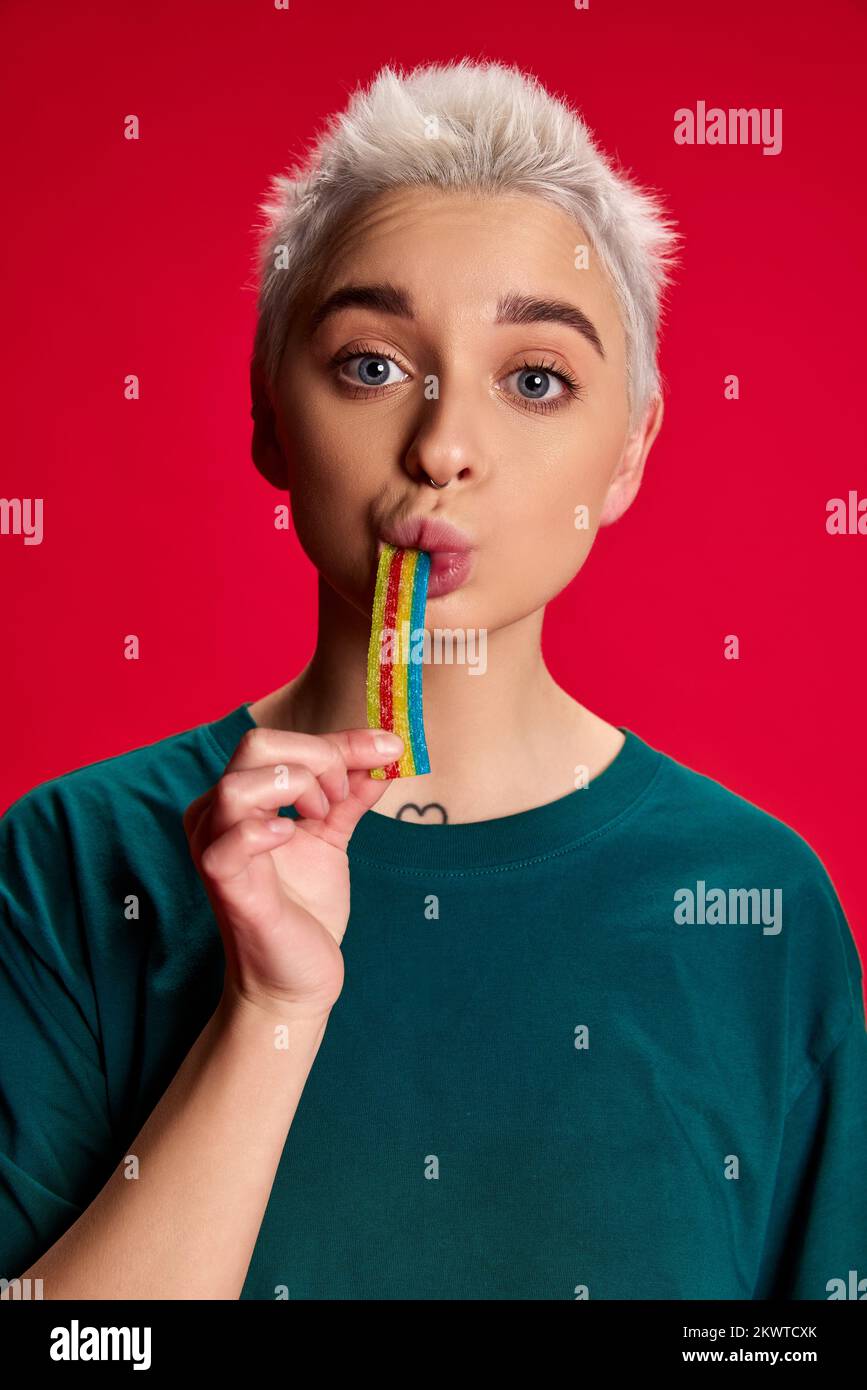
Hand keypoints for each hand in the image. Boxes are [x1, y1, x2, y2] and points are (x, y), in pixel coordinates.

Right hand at [183, 725, 403, 1017]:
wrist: (296, 979)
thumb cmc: (305, 908)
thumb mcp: (332, 837)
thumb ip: (351, 794)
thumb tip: (385, 754)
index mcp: (241, 798)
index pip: (283, 744)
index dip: (342, 741)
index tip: (390, 746)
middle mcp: (217, 815)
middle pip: (257, 746)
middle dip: (318, 758)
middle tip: (345, 795)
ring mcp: (215, 848)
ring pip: (238, 784)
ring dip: (298, 788)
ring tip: (324, 815)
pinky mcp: (224, 885)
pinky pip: (227, 843)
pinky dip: (262, 830)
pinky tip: (291, 834)